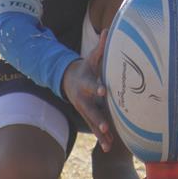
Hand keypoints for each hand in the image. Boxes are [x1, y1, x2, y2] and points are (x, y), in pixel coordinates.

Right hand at [62, 29, 112, 151]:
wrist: (69, 80)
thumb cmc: (86, 67)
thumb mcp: (91, 57)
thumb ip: (101, 47)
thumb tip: (108, 30)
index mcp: (85, 83)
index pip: (92, 85)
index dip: (97, 88)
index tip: (104, 91)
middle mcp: (83, 98)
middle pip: (91, 109)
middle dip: (98, 118)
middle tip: (106, 126)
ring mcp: (84, 109)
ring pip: (92, 122)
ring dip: (100, 133)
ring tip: (107, 143)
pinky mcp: (87, 116)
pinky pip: (94, 128)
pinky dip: (100, 138)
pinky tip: (108, 148)